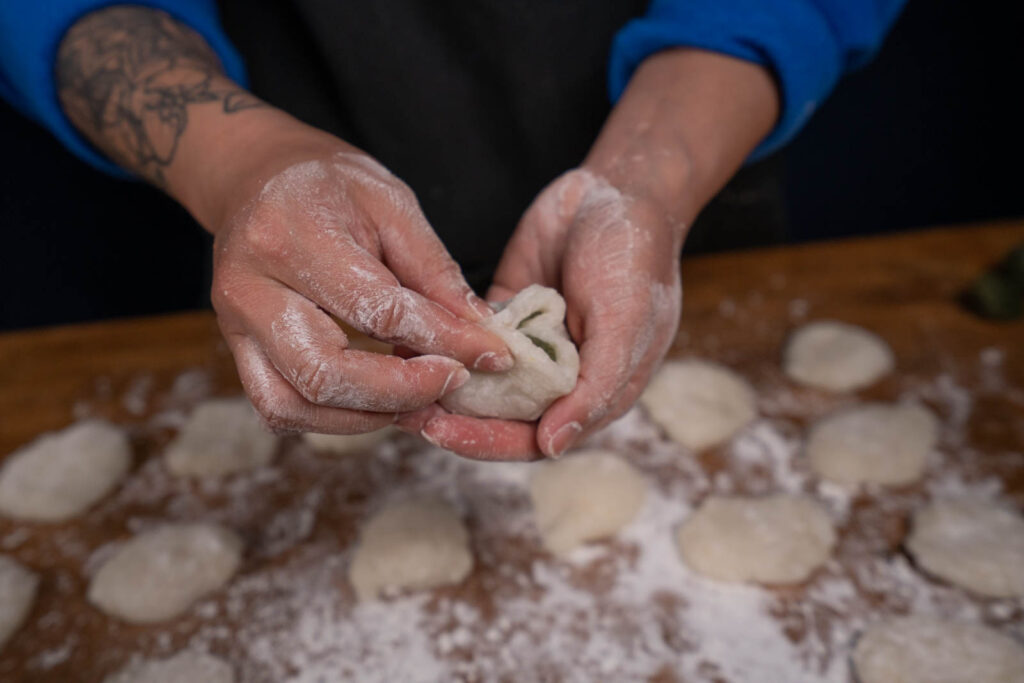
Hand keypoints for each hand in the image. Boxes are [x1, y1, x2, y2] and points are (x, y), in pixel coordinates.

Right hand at [56, 7, 512, 434]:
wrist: (259, 178)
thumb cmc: (330, 186)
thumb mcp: (392, 205)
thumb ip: (434, 271)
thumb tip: (479, 331)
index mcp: (290, 236)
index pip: (376, 309)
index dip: (441, 340)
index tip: (490, 354)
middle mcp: (250, 288)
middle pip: (325, 373)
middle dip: (402, 391)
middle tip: (454, 383)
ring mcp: (235, 326)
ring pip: (296, 405)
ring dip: (369, 417)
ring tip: (423, 401)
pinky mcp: (238, 350)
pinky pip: (279, 408)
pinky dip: (335, 420)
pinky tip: (380, 404)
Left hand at [402, 169, 682, 457]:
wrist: (618, 189)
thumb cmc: (635, 258)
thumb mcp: (626, 323)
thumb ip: (595, 387)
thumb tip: (553, 447)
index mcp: (596, 393)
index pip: (537, 438)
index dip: (490, 441)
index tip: (444, 433)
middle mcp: (560, 378)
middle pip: (502, 418)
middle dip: (456, 419)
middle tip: (409, 412)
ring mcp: (531, 347)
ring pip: (481, 383)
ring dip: (445, 384)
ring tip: (399, 382)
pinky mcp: (507, 314)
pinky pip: (470, 338)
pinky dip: (443, 342)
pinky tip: (407, 341)